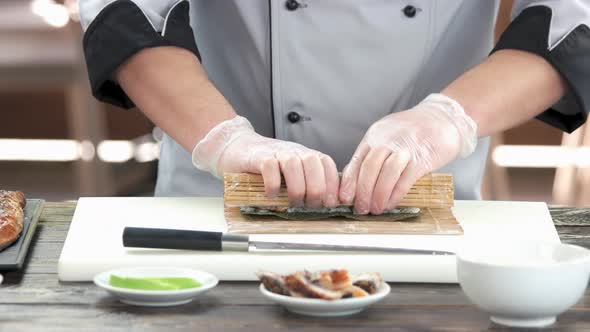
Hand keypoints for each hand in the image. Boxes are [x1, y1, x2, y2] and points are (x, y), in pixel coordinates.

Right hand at [192, 116, 338, 207]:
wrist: (235, 147)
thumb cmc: (265, 165)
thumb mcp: (290, 173)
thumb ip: (304, 183)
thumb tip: (323, 206)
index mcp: (305, 155)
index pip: (327, 164)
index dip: (333, 184)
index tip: (333, 203)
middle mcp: (294, 151)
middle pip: (314, 163)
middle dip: (316, 189)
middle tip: (310, 206)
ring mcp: (276, 152)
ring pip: (294, 165)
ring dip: (297, 188)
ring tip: (292, 203)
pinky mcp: (258, 157)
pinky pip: (269, 167)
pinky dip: (273, 184)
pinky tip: (271, 196)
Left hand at [339, 94, 476, 214]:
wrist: (445, 117)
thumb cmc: (415, 129)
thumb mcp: (388, 134)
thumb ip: (374, 152)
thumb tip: (360, 180)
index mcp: (375, 135)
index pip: (357, 159)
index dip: (349, 181)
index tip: (344, 197)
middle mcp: (388, 139)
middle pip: (369, 167)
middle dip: (362, 192)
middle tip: (361, 208)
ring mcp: (406, 147)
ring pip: (386, 173)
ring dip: (378, 195)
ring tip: (376, 209)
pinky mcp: (423, 157)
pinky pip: (405, 179)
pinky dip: (396, 194)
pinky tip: (391, 203)